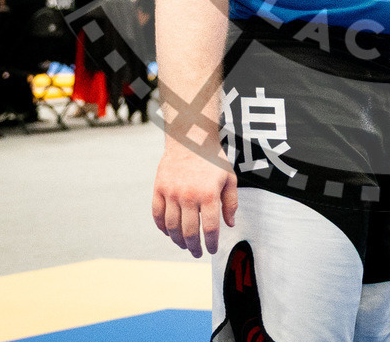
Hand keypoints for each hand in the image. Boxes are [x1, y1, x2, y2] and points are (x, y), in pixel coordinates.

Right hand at [152, 143, 236, 257]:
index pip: (210, 229)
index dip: (211, 244)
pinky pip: (157, 215)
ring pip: (172, 227)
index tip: (212, 250)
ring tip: (184, 245)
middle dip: (194, 247)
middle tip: (197, 252)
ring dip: (178, 241)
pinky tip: (169, 232)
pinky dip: (162, 228)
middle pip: (189, 232)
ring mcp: (172, 193)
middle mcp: (189, 196)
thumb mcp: (229, 178)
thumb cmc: (213, 159)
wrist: (191, 138)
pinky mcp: (159, 188)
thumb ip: (231, 203)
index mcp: (209, 194)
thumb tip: (229, 225)